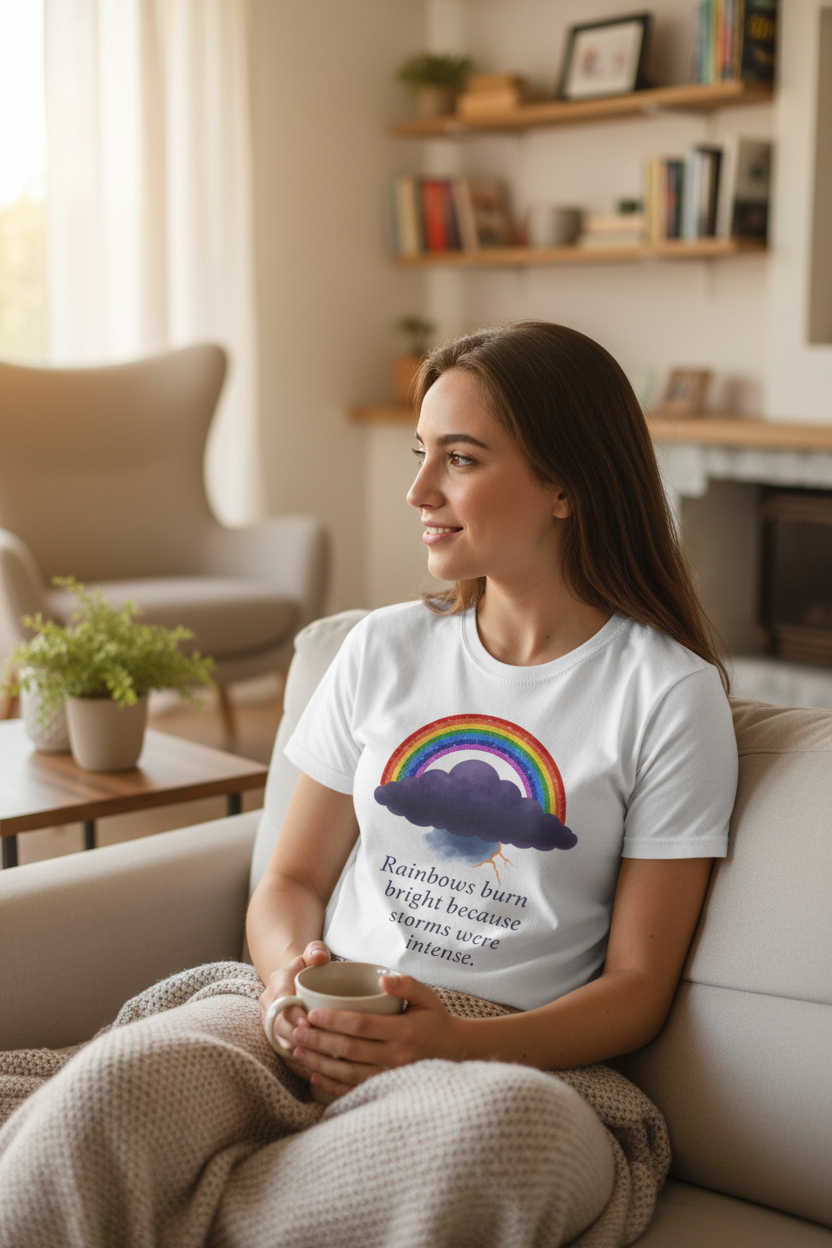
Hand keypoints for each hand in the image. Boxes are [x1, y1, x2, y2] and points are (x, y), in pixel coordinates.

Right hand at [260, 941, 329, 1081]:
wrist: (294, 979)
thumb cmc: (309, 967)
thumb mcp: (313, 953)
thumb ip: (316, 950)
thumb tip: (319, 958)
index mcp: (277, 983)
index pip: (280, 1001)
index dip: (293, 1014)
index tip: (309, 1023)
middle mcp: (269, 1005)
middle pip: (277, 1026)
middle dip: (296, 1037)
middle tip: (318, 1047)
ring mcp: (271, 1024)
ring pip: (279, 1043)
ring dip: (297, 1053)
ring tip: (319, 1062)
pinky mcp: (276, 1038)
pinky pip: (283, 1055)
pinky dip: (297, 1064)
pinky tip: (315, 1073)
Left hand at [289, 972, 465, 1099]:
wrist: (455, 1053)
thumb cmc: (435, 1019)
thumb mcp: (427, 996)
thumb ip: (405, 984)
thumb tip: (382, 978)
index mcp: (404, 1032)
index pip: (362, 1025)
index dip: (335, 1020)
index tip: (313, 1014)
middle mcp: (395, 1057)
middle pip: (349, 1049)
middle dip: (319, 1041)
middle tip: (295, 1032)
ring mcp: (390, 1077)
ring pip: (347, 1072)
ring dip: (320, 1062)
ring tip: (297, 1052)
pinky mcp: (386, 1090)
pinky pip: (354, 1089)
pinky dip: (331, 1084)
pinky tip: (314, 1075)